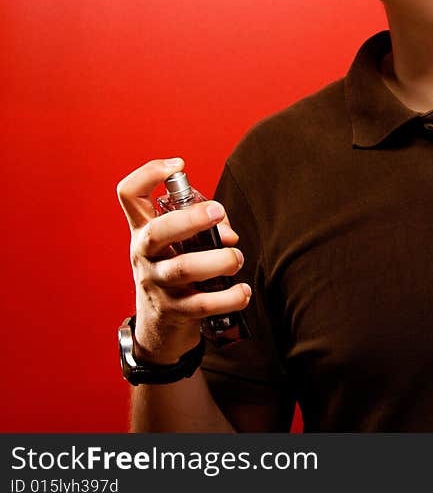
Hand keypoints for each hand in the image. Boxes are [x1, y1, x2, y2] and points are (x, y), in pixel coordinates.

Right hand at [116, 158, 250, 364]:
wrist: (160, 327)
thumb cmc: (177, 274)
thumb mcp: (181, 246)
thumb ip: (207, 229)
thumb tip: (228, 235)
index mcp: (144, 231)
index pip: (129, 195)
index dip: (148, 173)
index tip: (178, 165)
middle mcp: (145, 255)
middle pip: (157, 231)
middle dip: (190, 219)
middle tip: (218, 212)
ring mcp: (157, 284)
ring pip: (184, 269)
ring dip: (220, 260)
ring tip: (237, 258)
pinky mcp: (174, 311)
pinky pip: (202, 304)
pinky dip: (229, 297)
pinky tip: (243, 291)